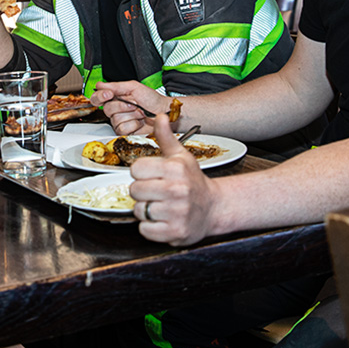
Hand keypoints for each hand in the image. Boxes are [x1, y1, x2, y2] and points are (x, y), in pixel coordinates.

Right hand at [91, 80, 174, 135]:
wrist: (164, 113)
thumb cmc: (153, 100)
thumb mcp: (134, 87)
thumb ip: (116, 86)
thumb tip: (99, 85)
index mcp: (117, 97)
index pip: (98, 97)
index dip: (100, 96)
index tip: (108, 94)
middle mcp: (117, 109)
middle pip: (107, 109)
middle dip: (122, 106)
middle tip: (133, 104)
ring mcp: (121, 121)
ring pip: (115, 120)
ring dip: (130, 115)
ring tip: (139, 113)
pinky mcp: (126, 132)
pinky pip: (121, 129)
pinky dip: (133, 125)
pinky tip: (139, 122)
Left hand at [129, 114, 216, 245]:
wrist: (214, 208)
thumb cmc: (194, 181)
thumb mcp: (181, 156)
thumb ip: (166, 137)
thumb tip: (160, 116)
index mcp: (175, 169)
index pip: (136, 169)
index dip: (141, 172)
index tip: (150, 175)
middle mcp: (176, 190)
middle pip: (134, 190)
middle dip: (141, 191)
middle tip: (155, 191)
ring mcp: (176, 212)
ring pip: (139, 210)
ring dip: (146, 209)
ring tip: (160, 205)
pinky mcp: (175, 232)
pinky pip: (145, 230)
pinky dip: (150, 227)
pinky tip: (162, 218)